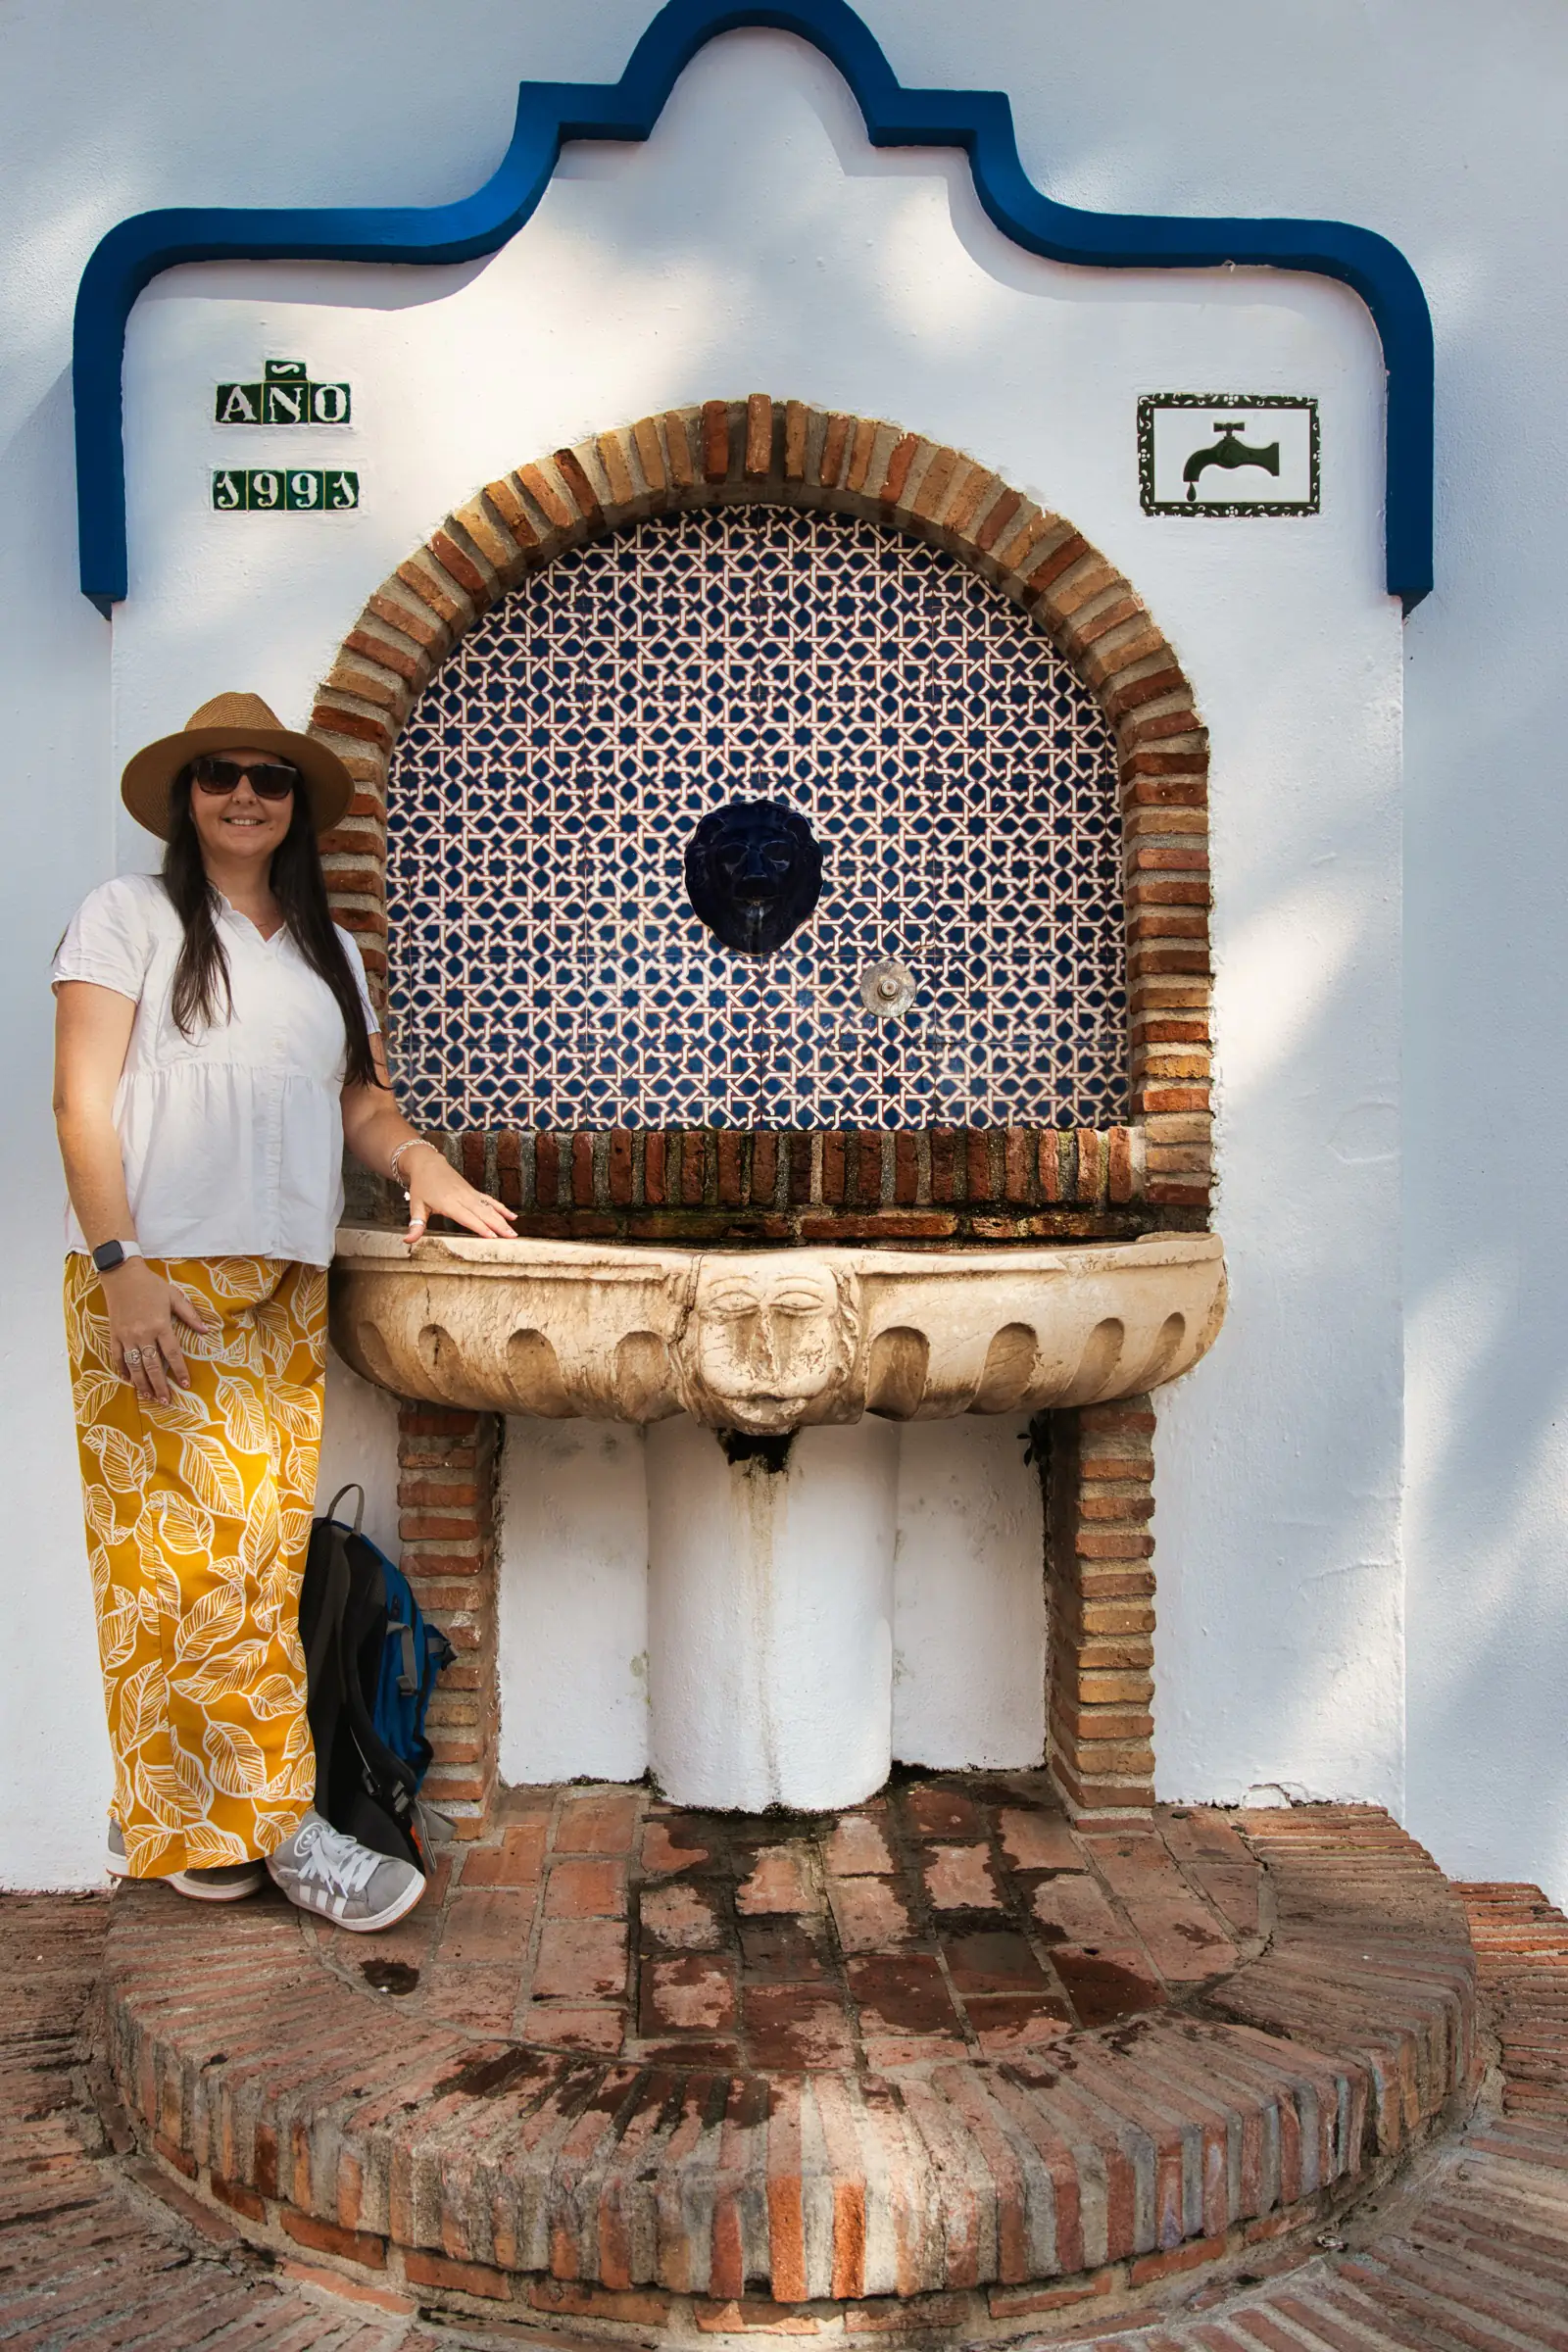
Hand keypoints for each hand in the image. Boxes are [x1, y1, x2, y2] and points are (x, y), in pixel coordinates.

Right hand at [102, 1260, 213, 1404]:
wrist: (122, 1275)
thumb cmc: (151, 1285)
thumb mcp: (175, 1296)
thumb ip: (190, 1315)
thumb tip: (206, 1331)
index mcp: (160, 1325)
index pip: (173, 1354)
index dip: (179, 1371)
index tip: (184, 1385)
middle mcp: (143, 1334)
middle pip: (153, 1366)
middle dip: (160, 1385)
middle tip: (167, 1401)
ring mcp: (127, 1336)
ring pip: (135, 1366)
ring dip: (142, 1383)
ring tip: (150, 1396)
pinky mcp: (114, 1335)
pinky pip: (118, 1357)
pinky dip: (123, 1371)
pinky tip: (129, 1381)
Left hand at [400, 1142, 517, 1248]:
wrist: (428, 1163)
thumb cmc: (422, 1186)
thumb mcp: (416, 1205)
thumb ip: (416, 1224)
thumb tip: (408, 1240)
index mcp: (448, 1203)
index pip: (467, 1217)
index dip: (480, 1227)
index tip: (492, 1236)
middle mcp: (462, 1197)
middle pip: (483, 1213)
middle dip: (498, 1226)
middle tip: (510, 1237)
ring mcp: (470, 1194)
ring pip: (489, 1208)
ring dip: (502, 1220)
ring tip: (513, 1232)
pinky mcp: (473, 1192)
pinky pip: (489, 1201)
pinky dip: (501, 1208)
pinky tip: (512, 1216)